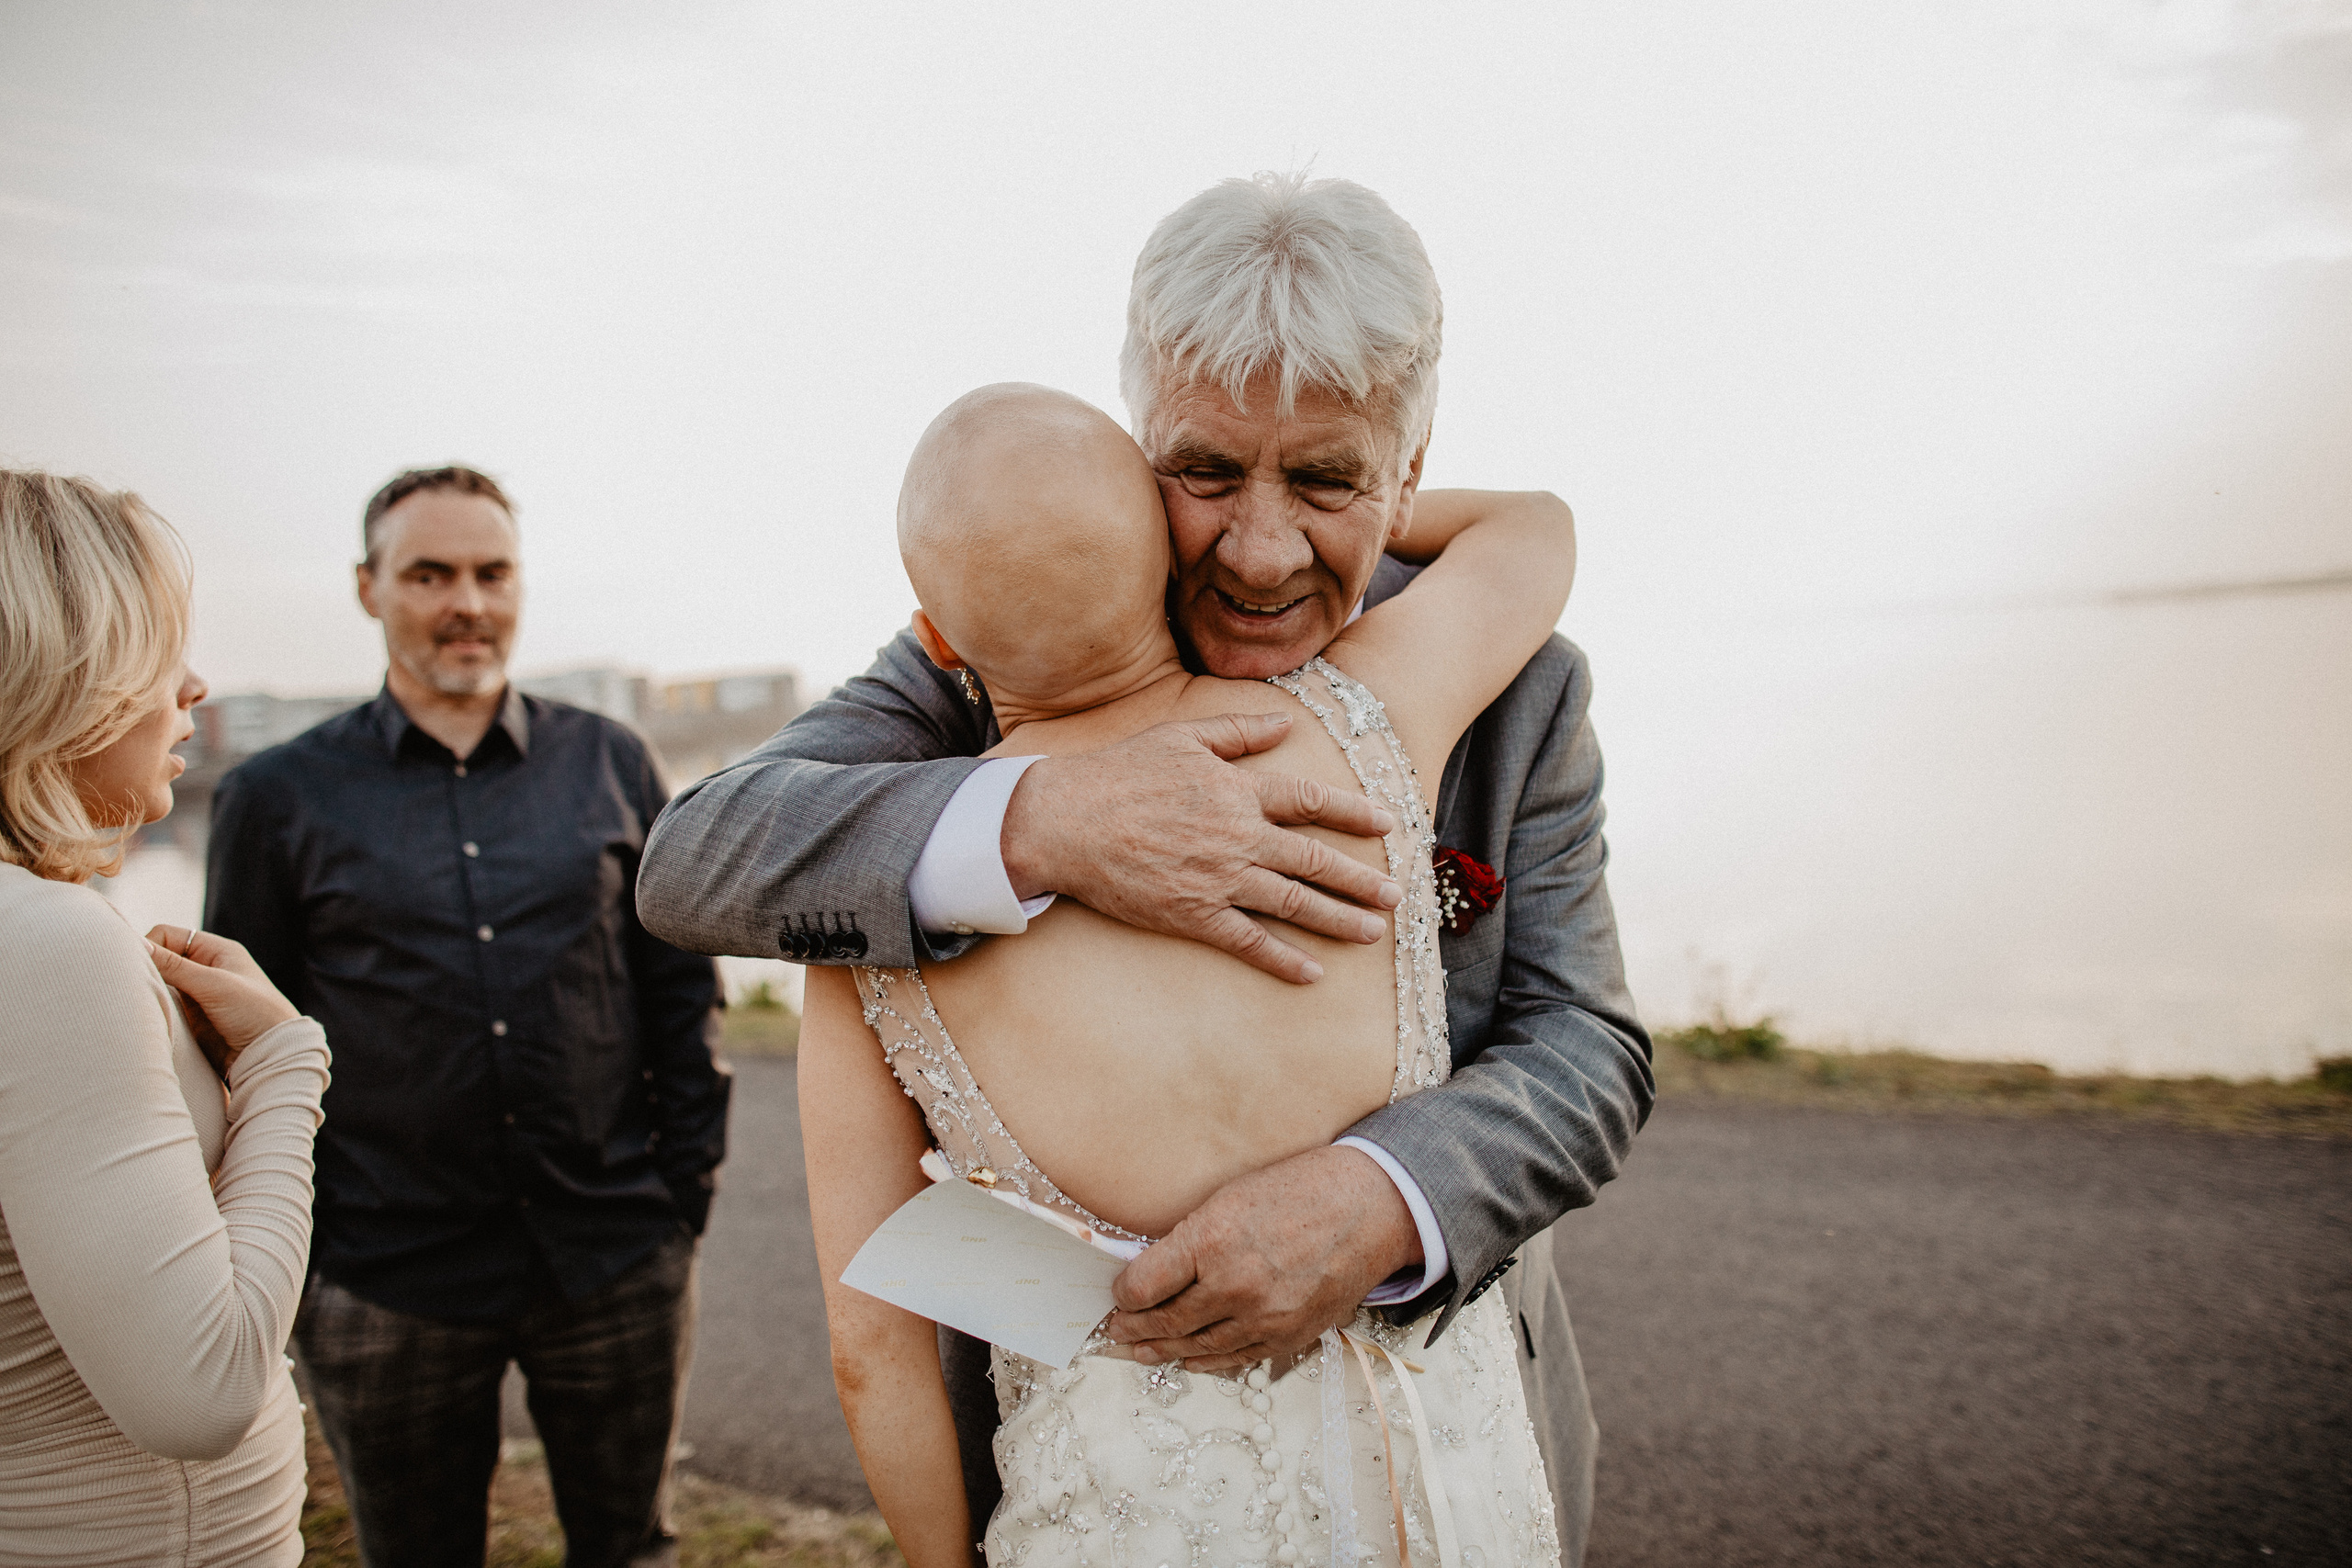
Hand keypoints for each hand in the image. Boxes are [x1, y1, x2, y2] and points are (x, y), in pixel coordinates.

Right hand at [144, 925, 299, 1078]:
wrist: (270, 1053)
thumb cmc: (254, 1011)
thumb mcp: (214, 984)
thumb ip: (175, 966)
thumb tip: (135, 945)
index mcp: (215, 950)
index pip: (167, 935)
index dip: (148, 946)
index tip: (133, 965)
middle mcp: (204, 967)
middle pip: (160, 958)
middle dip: (143, 968)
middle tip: (126, 983)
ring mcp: (196, 992)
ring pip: (158, 982)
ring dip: (146, 989)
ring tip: (132, 999)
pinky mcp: (190, 1016)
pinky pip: (162, 1003)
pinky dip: (151, 1005)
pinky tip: (142, 1013)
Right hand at [1000, 713, 1401, 984]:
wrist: (1065, 821)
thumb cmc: (1119, 773)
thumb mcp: (1181, 737)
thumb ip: (1238, 733)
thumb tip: (1284, 724)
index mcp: (1238, 791)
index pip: (1310, 803)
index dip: (1352, 813)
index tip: (1386, 824)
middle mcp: (1239, 837)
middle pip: (1314, 861)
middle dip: (1360, 879)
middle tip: (1395, 895)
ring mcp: (1219, 879)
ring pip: (1293, 904)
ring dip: (1338, 920)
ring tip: (1371, 932)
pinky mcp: (1193, 915)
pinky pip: (1249, 942)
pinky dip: (1283, 959)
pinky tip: (1311, 972)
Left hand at [1106, 1145, 1423, 1372]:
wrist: (1371, 1206)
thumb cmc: (1302, 1189)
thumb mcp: (1232, 1197)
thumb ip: (1192, 1236)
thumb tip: (1152, 1267)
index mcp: (1211, 1240)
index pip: (1143, 1285)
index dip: (1123, 1293)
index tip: (1118, 1293)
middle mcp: (1233, 1284)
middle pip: (1165, 1320)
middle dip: (1134, 1328)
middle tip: (1115, 1332)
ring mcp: (1263, 1316)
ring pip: (1197, 1347)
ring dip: (1163, 1351)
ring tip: (1142, 1352)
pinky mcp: (1289, 1336)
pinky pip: (1236, 1359)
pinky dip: (1207, 1363)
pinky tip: (1190, 1360)